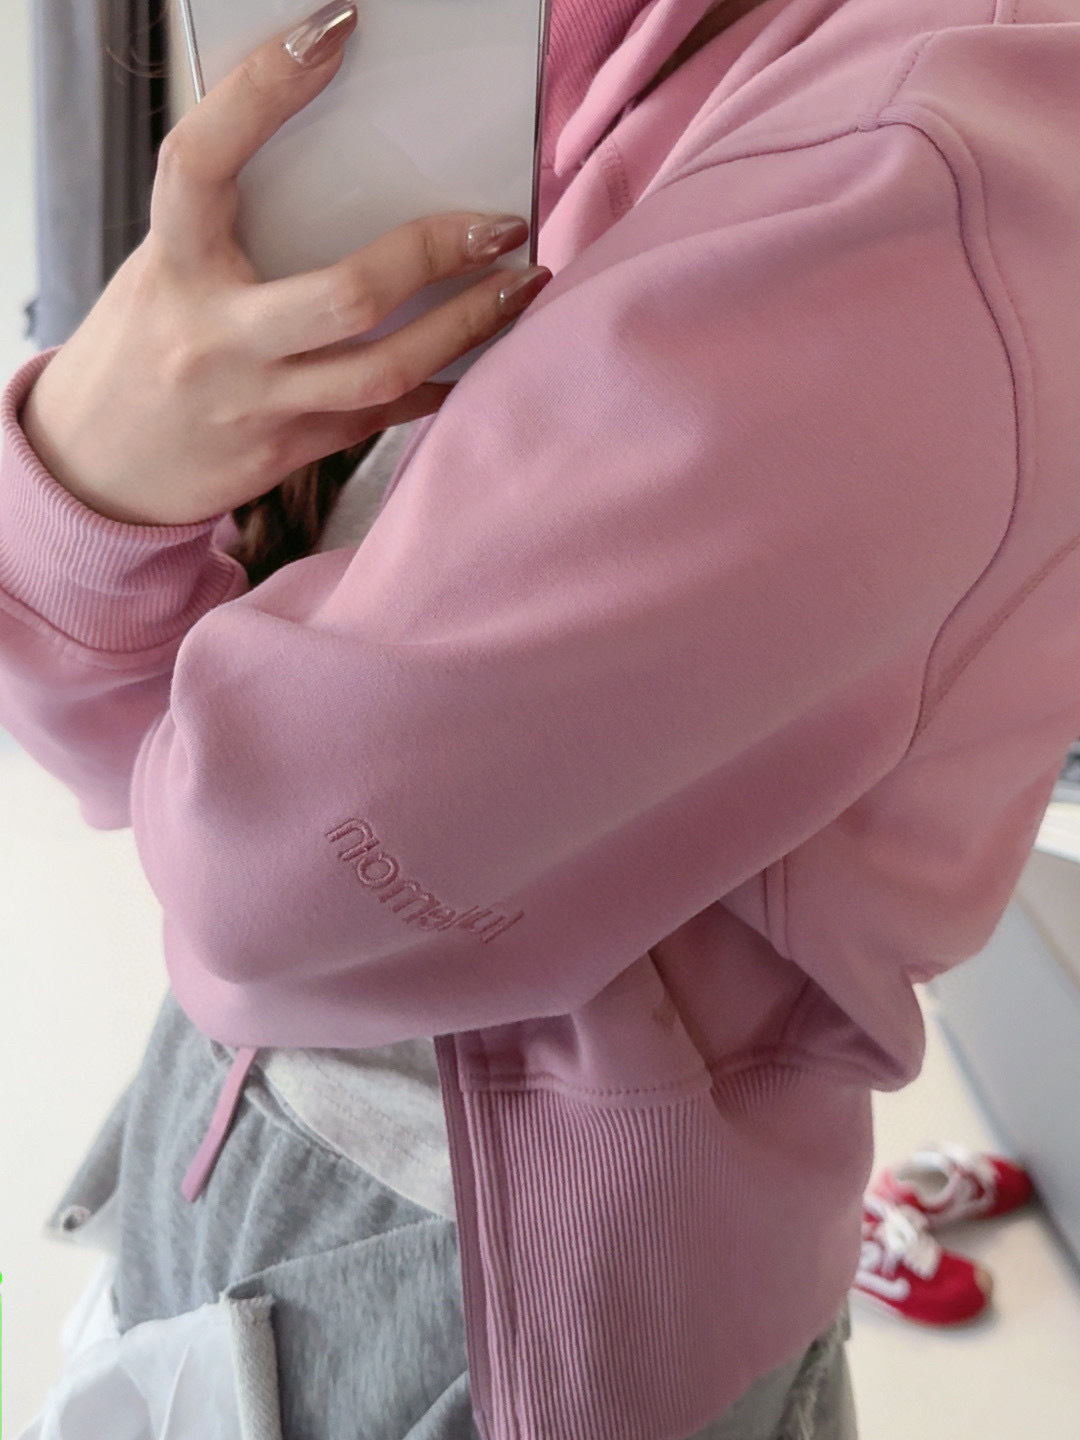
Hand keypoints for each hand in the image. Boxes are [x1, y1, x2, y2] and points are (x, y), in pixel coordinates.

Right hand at [20, 2, 549, 526]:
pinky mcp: (286, 451)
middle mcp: (213, 337)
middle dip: (436, 254)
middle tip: (501, 223)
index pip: (202, 162)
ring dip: (468, 326)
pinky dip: (437, 382)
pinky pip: (381, 416)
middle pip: (346, 295)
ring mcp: (256, 403)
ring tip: (521, 286)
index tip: (333, 30)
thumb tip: (350, 168)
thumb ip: (236, 231)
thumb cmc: (147, 345)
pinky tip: (476, 355)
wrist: (100, 467)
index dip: (261, 91)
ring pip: (383, 369)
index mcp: (171, 265)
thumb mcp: (167, 271)